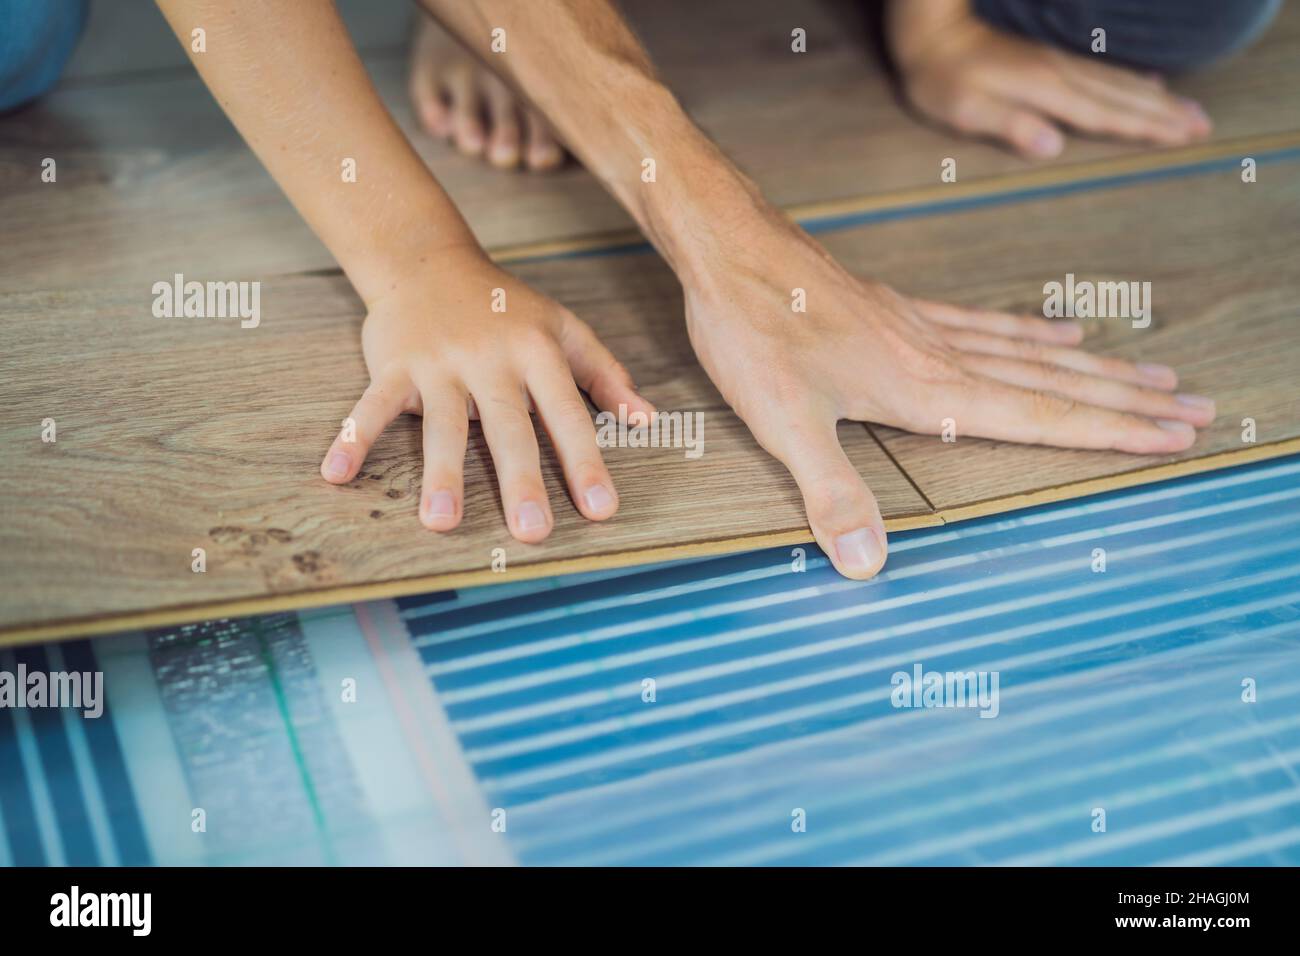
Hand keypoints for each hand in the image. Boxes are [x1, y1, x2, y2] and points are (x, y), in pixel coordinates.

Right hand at [319, 250, 651, 541]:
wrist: (431, 260)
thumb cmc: (508, 306)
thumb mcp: (564, 329)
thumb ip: (606, 375)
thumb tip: (648, 419)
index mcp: (538, 353)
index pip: (568, 414)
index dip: (585, 462)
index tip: (602, 510)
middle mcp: (491, 358)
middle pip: (508, 426)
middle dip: (520, 480)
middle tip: (531, 532)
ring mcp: (440, 361)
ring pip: (442, 423)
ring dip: (441, 472)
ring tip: (441, 521)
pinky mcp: (395, 363)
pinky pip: (372, 404)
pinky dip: (352, 436)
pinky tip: (337, 475)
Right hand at [408, 12, 564, 170]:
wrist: (466, 22)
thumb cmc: (512, 82)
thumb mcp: (531, 96)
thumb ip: (543, 131)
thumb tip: (549, 163)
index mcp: (530, 92)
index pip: (539, 117)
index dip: (541, 139)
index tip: (539, 160)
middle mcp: (498, 80)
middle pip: (505, 108)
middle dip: (506, 132)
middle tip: (504, 157)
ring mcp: (462, 74)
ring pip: (467, 103)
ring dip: (470, 123)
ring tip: (472, 145)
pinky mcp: (430, 73)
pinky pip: (428, 92)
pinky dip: (433, 111)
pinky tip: (439, 130)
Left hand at [681, 216, 1214, 578]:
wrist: (731, 246)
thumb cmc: (755, 331)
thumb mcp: (784, 422)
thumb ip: (832, 492)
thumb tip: (869, 566)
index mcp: (927, 389)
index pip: (1041, 417)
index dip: (1109, 432)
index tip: (1172, 437)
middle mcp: (940, 355)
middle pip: (1055, 382)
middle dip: (1126, 401)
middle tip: (1196, 409)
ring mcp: (922, 326)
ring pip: (1031, 351)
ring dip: (1095, 367)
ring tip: (1152, 373)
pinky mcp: (897, 307)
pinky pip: (984, 322)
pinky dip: (1030, 331)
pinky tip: (1058, 330)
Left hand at [887, 2, 1211, 158]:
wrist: (932, 27)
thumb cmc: (939, 76)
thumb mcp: (964, 109)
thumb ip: (1010, 125)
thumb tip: (1052, 146)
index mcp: (1046, 91)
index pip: (1105, 115)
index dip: (1144, 128)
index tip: (1181, 139)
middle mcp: (1061, 74)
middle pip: (1125, 96)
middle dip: (1165, 114)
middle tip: (1204, 127)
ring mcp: (1058, 62)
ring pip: (1121, 81)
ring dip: (1159, 97)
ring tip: (1190, 110)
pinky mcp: (1050, 56)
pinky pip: (1105, 70)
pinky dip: (1134, 78)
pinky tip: (1151, 81)